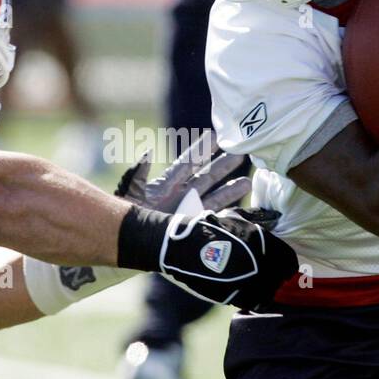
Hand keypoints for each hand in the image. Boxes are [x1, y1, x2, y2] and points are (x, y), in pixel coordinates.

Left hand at [113, 130, 250, 213]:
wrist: (133, 243)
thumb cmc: (130, 216)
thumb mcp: (132, 191)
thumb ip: (139, 173)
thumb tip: (147, 152)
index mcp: (167, 183)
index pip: (188, 162)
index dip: (202, 149)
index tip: (216, 136)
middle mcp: (181, 194)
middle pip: (207, 176)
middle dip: (223, 165)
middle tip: (240, 152)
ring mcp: (189, 209)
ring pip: (215, 196)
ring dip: (231, 189)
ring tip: (248, 182)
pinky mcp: (193, 224)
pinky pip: (213, 216)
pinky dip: (226, 212)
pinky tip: (240, 209)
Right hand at [155, 207, 297, 310]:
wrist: (182, 246)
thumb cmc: (208, 227)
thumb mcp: (233, 216)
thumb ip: (257, 217)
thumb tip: (275, 216)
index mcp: (262, 241)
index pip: (288, 258)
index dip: (288, 263)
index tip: (285, 266)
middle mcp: (258, 262)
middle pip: (281, 277)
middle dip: (279, 277)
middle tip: (273, 276)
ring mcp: (246, 281)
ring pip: (269, 292)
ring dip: (268, 289)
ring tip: (259, 285)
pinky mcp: (233, 296)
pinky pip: (253, 302)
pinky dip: (253, 298)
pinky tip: (247, 292)